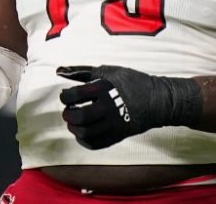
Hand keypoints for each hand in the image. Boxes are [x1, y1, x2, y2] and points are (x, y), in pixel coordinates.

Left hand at [57, 65, 201, 149]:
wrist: (156, 99)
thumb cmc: (130, 81)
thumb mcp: (107, 71)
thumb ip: (82, 72)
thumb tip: (58, 70)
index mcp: (104, 89)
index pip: (74, 96)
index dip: (65, 97)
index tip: (66, 96)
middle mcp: (108, 108)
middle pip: (79, 117)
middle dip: (68, 114)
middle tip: (69, 110)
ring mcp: (114, 124)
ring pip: (85, 133)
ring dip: (74, 128)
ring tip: (75, 121)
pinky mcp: (117, 136)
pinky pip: (94, 144)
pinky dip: (83, 140)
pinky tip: (83, 131)